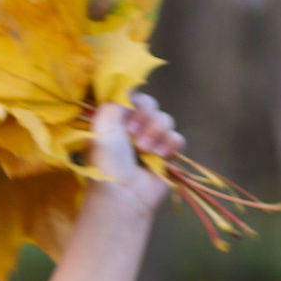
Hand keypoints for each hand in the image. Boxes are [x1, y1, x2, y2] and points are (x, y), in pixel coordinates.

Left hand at [42, 95, 183, 280]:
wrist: (123, 192)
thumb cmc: (107, 159)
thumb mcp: (103, 123)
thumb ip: (115, 100)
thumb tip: (128, 88)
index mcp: (114, 119)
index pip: (131, 95)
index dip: (132, 101)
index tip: (125, 112)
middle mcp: (132, 127)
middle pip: (150, 104)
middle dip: (143, 117)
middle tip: (131, 134)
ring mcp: (150, 140)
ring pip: (166, 119)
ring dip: (155, 132)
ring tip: (142, 149)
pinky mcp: (166, 154)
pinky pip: (177, 137)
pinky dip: (169, 144)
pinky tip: (158, 155)